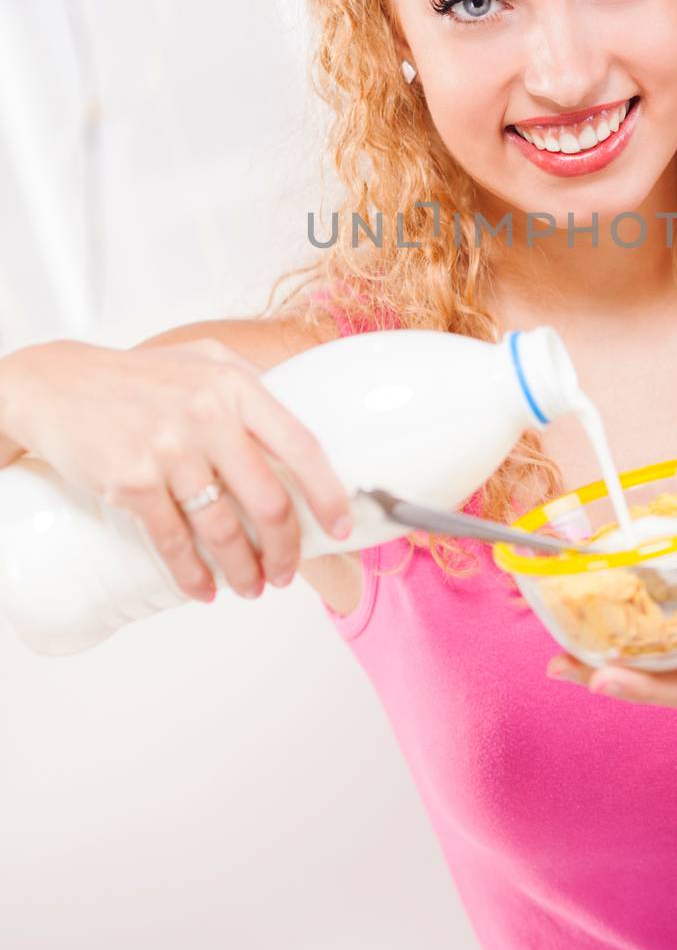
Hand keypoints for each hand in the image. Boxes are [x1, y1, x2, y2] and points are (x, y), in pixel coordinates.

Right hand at [0, 337, 352, 603]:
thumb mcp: (204, 360)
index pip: (300, 445)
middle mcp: (208, 417)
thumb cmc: (141, 377)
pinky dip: (192, 576)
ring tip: (252, 587)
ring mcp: (169, 451)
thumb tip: (294, 433)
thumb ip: (251, 386)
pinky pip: (173, 542)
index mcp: (236, 386)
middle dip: (285, 549)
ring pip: (223, 530)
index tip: (342, 525)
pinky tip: (205, 590)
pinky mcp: (132, 483)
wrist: (61, 385)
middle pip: (268, 501)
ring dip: (243, 569)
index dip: (327, 492)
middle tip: (286, 571)